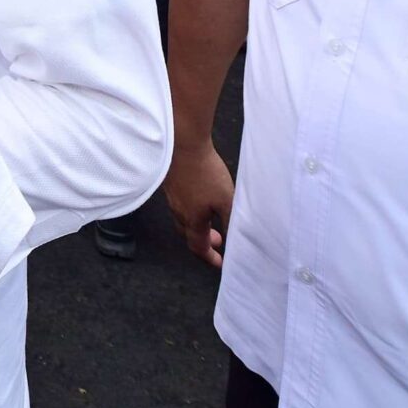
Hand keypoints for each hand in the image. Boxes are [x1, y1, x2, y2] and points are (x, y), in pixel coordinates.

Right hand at [163, 142, 233, 266]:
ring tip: (212, 218)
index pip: (199, 247)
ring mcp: (173, 197)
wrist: (183, 144)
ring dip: (199, 224)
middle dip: (204, 241)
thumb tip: (236, 240)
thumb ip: (231, 221)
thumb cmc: (205, 173)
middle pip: (189, 234)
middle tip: (218, 240)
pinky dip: (193, 210)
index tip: (220, 263)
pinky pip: (181, 204)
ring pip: (184, 219)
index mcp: (192, 220)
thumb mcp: (226, 200)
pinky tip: (201, 199)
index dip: (210, 257)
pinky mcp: (171, 183)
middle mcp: (179, 212)